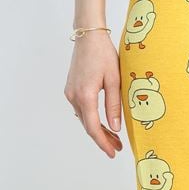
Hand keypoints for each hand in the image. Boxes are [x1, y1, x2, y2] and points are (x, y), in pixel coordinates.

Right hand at [64, 32, 122, 157]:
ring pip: (84, 119)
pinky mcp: (71, 89)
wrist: (88, 36)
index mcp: (85, 95)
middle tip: (118, 148)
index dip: (103, 143)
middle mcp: (74, 96)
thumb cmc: (104, 54)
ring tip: (115, 138)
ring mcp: (70, 93)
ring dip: (98, 129)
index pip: (93, 127)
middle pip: (88, 126)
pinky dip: (92, 119)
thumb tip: (115, 128)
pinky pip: (82, 110)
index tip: (113, 153)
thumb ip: (114, 105)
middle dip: (103, 139)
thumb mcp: (115, 80)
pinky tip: (103, 123)